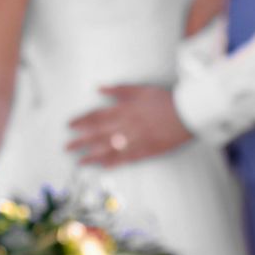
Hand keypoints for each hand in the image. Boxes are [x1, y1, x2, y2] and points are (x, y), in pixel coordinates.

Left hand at [66, 85, 191, 167]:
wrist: (187, 114)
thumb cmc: (164, 100)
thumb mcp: (141, 89)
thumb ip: (119, 89)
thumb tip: (99, 88)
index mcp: (124, 110)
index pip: (96, 116)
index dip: (81, 121)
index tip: (70, 125)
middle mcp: (126, 126)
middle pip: (98, 135)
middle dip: (80, 141)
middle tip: (67, 147)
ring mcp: (135, 141)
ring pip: (108, 150)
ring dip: (92, 155)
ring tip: (79, 161)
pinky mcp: (145, 151)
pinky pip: (125, 159)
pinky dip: (112, 163)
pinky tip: (102, 167)